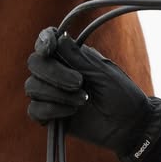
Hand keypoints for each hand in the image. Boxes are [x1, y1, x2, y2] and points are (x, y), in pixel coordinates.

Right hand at [25, 28, 160, 161]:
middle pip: (35, 64)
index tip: (49, 48)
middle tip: (79, 82)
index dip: (43, 41)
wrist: (127, 125)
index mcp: (71, 56)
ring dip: (58, 93)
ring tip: (83, 99)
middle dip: (54, 72)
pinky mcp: (49, 116)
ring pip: (32, 86)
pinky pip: (34, 109)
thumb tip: (60, 37)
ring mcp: (52, 94)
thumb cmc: (120, 93)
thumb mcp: (101, 71)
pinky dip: (52, 109)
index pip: (46, 42)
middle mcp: (57, 72)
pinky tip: (72, 112)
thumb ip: (79, 57)